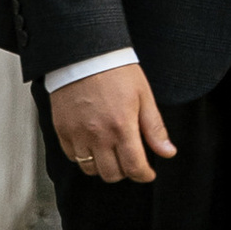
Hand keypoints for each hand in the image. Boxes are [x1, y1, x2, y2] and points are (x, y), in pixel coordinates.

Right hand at [47, 63, 177, 185]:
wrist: (84, 54)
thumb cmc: (116, 71)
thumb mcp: (143, 96)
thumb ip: (154, 128)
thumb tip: (168, 152)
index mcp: (122, 127)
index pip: (134, 167)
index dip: (144, 175)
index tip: (148, 173)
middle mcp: (98, 135)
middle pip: (111, 174)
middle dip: (125, 172)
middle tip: (130, 161)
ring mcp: (77, 134)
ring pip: (90, 169)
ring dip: (103, 167)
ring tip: (111, 153)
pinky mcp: (62, 130)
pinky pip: (72, 156)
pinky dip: (83, 157)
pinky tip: (92, 144)